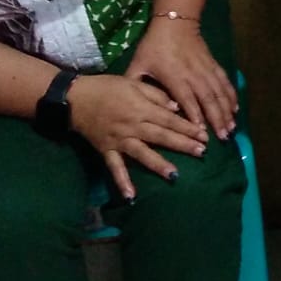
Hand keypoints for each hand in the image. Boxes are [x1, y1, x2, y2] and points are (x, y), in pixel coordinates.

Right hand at [67, 74, 209, 198]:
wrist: (75, 98)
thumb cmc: (106, 87)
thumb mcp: (133, 83)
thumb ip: (156, 95)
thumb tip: (176, 107)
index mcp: (141, 108)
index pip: (170, 119)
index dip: (188, 127)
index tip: (204, 134)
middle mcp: (133, 126)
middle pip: (161, 136)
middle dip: (182, 144)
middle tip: (202, 152)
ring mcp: (119, 140)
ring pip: (142, 154)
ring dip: (159, 165)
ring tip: (175, 175)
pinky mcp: (106, 150)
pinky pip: (115, 168)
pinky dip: (122, 182)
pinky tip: (131, 196)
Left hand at [126, 18, 237, 139]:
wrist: (175, 23)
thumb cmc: (154, 45)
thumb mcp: (139, 63)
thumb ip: (134, 83)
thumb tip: (127, 104)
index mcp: (174, 77)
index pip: (187, 100)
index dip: (195, 116)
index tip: (201, 133)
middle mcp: (193, 75)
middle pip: (208, 100)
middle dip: (217, 119)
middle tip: (223, 137)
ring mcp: (206, 70)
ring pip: (219, 93)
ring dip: (226, 111)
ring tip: (232, 127)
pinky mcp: (213, 65)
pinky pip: (225, 82)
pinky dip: (231, 95)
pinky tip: (236, 108)